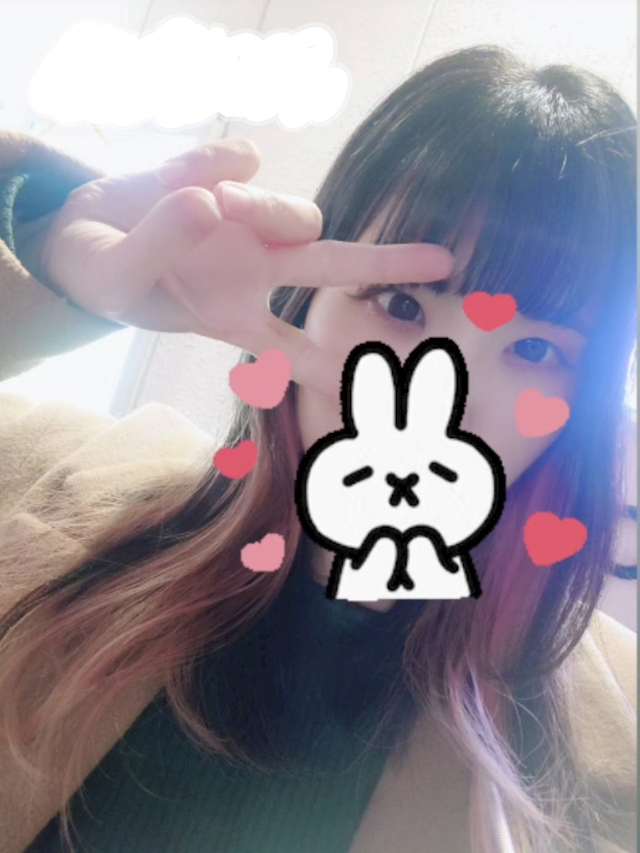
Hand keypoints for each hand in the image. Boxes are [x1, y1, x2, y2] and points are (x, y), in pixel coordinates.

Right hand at [27, 138, 454, 400]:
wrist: (80, 232)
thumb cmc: (113, 275)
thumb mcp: (123, 279)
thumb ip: (160, 244)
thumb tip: (208, 200)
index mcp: (236, 318)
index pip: (296, 351)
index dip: (337, 370)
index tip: (387, 389)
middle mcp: (255, 270)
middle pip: (334, 266)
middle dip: (387, 264)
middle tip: (445, 260)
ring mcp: (245, 221)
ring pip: (289, 211)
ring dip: (258, 211)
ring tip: (197, 207)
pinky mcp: (226, 173)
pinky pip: (237, 162)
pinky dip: (212, 165)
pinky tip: (182, 178)